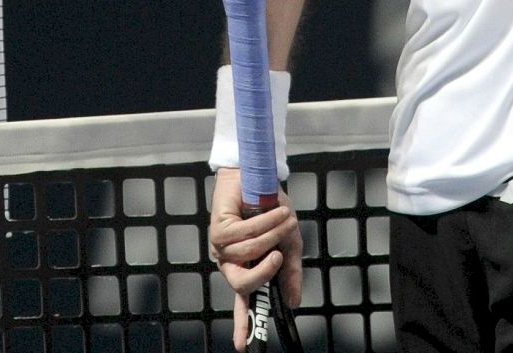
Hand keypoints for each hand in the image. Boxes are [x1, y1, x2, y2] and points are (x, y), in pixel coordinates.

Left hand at [210, 167, 302, 351]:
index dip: (242, 326)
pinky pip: (245, 232)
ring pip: (248, 253)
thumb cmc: (270, 209)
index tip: (242, 348)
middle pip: (242, 284)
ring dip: (272, 233)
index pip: (243, 303)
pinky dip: (265, 221)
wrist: (257, 177)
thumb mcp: (288, 242)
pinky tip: (275, 210)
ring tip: (283, 217)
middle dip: (263, 272)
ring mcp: (221, 247)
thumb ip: (290, 271)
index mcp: (246, 269)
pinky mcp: (218, 228)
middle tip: (279, 257)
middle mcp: (231, 262)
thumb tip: (293, 302)